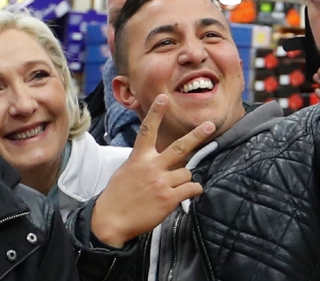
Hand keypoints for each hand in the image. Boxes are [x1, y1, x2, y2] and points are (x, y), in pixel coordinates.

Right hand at [91, 94, 214, 246]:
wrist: (110, 221)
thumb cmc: (117, 196)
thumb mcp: (126, 171)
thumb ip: (143, 162)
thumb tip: (159, 159)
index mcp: (139, 158)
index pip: (147, 130)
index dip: (156, 112)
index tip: (163, 97)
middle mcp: (151, 167)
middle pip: (179, 147)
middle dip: (197, 135)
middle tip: (210, 125)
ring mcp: (161, 182)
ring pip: (187, 172)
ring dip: (185, 179)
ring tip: (175, 187)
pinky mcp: (169, 199)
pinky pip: (192, 189)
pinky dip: (193, 190)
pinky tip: (188, 194)